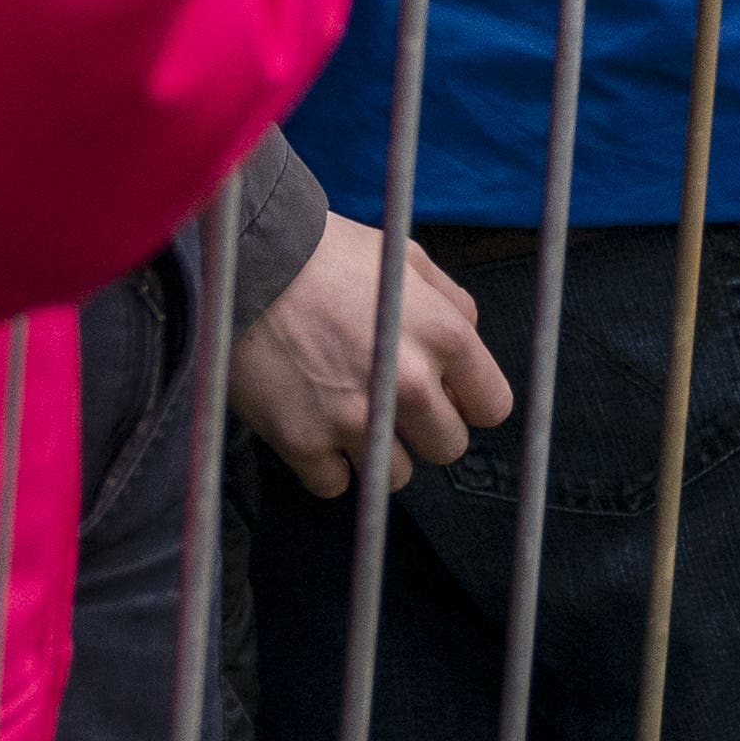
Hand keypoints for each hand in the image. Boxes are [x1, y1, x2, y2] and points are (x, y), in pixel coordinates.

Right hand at [229, 214, 517, 497]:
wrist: (246, 264)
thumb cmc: (327, 255)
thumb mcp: (408, 259)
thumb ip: (452, 304)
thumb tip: (471, 343)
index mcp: (445, 336)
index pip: (493, 406)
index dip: (471, 403)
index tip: (450, 399)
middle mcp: (410, 384)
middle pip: (448, 448)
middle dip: (427, 430)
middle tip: (395, 405)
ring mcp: (356, 419)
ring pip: (394, 476)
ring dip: (378, 454)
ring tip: (351, 415)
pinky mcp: (304, 443)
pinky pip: (335, 485)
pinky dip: (326, 466)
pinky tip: (315, 427)